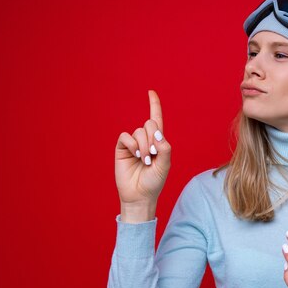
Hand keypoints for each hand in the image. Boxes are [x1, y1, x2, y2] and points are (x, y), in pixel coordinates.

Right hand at [115, 90, 171, 205]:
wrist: (140, 195)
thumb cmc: (154, 181)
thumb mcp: (165, 165)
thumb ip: (165, 147)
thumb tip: (157, 132)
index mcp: (158, 142)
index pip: (156, 120)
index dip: (154, 105)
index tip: (151, 92)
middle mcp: (145, 140)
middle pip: (150, 124)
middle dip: (153, 138)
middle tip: (153, 154)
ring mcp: (133, 144)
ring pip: (139, 131)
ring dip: (144, 146)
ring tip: (145, 160)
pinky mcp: (122, 149)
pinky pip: (126, 137)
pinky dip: (133, 145)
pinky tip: (135, 156)